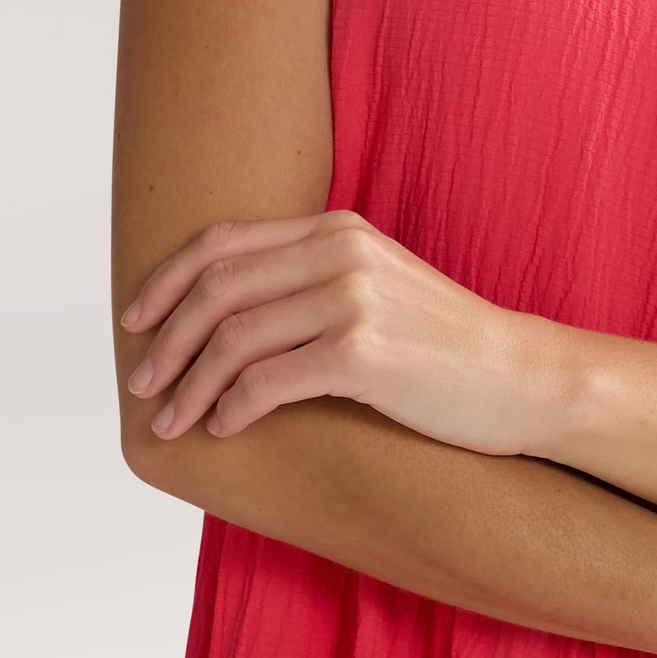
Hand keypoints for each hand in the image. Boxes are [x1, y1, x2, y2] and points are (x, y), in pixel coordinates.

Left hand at [120, 209, 560, 455]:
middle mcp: (340, 251)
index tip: (135, 324)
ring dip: (191, 386)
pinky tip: (226, 428)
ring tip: (174, 423)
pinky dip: (233, 408)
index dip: (166, 283)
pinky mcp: (363, 351)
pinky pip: (267, 381)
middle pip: (217, 288)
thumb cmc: (445, 348)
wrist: (521, 377)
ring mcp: (352, 298)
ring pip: (233, 338)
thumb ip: (312, 283)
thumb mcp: (377, 288)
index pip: (222, 242)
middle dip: (166, 341)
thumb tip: (226, 319)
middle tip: (144, 386)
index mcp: (337, 229)